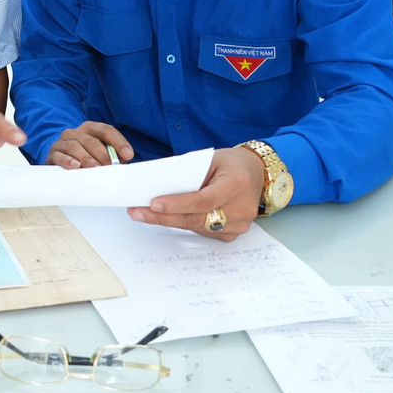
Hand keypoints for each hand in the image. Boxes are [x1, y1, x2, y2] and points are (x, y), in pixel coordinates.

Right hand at [46, 121, 133, 168]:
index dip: (118, 142)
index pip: (106, 130)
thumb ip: (111, 156)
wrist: (59, 156)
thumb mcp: (100, 153)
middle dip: (103, 155)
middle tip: (111, 168)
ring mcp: (63, 142)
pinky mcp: (53, 153)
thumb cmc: (85, 156)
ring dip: (87, 158)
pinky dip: (68, 160)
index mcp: (90, 128)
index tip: (129, 155)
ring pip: (75, 147)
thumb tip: (123, 164)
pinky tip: (76, 166)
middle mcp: (76, 132)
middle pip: (91, 141)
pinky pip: (59, 155)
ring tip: (95, 169)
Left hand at [127, 145, 263, 240]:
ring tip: (143, 214)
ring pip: (197, 227)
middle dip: (163, 217)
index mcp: (236, 184)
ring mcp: (240, 224)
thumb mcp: (210, 160)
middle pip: (196, 218)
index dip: (177, 204)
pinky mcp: (234, 233)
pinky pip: (203, 232)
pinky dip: (184, 224)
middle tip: (137, 212)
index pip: (203, 200)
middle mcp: (242, 208)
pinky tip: (166, 217)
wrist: (256, 173)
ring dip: (169, 221)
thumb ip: (189, 174)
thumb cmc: (230, 164)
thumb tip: (157, 188)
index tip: (153, 204)